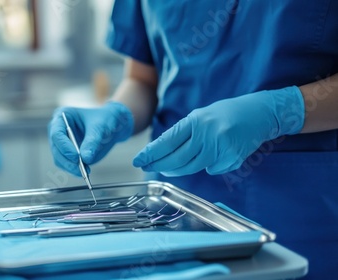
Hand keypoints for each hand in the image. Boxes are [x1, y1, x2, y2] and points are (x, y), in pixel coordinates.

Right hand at [48, 102, 133, 175]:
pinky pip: (67, 165)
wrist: (111, 126)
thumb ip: (92, 142)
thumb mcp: (100, 127)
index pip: (57, 133)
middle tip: (81, 168)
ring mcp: (61, 143)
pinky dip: (74, 170)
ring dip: (71, 167)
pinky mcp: (67, 154)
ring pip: (60, 159)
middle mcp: (58, 130)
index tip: (76, 157)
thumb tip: (85, 159)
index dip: (64, 147)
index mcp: (63, 116)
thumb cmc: (104, 120)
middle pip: (56, 149)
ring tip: (86, 171)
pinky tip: (85, 172)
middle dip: (68, 160)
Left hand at [133, 86, 303, 175]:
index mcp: (195, 121)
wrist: (259, 113)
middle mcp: (206, 134)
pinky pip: (211, 169)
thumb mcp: (200, 116)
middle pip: (176, 159)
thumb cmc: (225, 114)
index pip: (167, 141)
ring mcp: (220, 148)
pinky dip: (206, 167)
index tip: (138, 161)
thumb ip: (183, 133)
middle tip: (148, 167)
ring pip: (191, 167)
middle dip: (159, 165)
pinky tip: (208, 158)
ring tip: (167, 168)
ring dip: (176, 170)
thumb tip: (161, 152)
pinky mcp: (232, 159)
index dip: (151, 153)